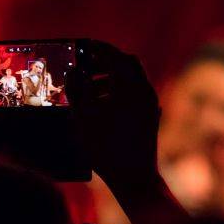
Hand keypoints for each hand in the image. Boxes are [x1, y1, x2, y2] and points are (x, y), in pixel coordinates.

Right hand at [66, 40, 185, 223]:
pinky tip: (102, 105)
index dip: (97, 48)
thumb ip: (77, 87)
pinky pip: (134, 94)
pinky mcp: (150, 117)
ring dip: (110, 78)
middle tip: (86, 65)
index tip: (84, 45)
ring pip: (131, 80)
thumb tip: (74, 70)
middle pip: (127, 64)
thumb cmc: (106, 146)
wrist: (134, 177)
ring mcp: (150, 104)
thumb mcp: (83, 114)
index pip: (114, 55)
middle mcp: (144, 90)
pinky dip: (118, 91)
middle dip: (106, 62)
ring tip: (89, 88)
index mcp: (130, 85)